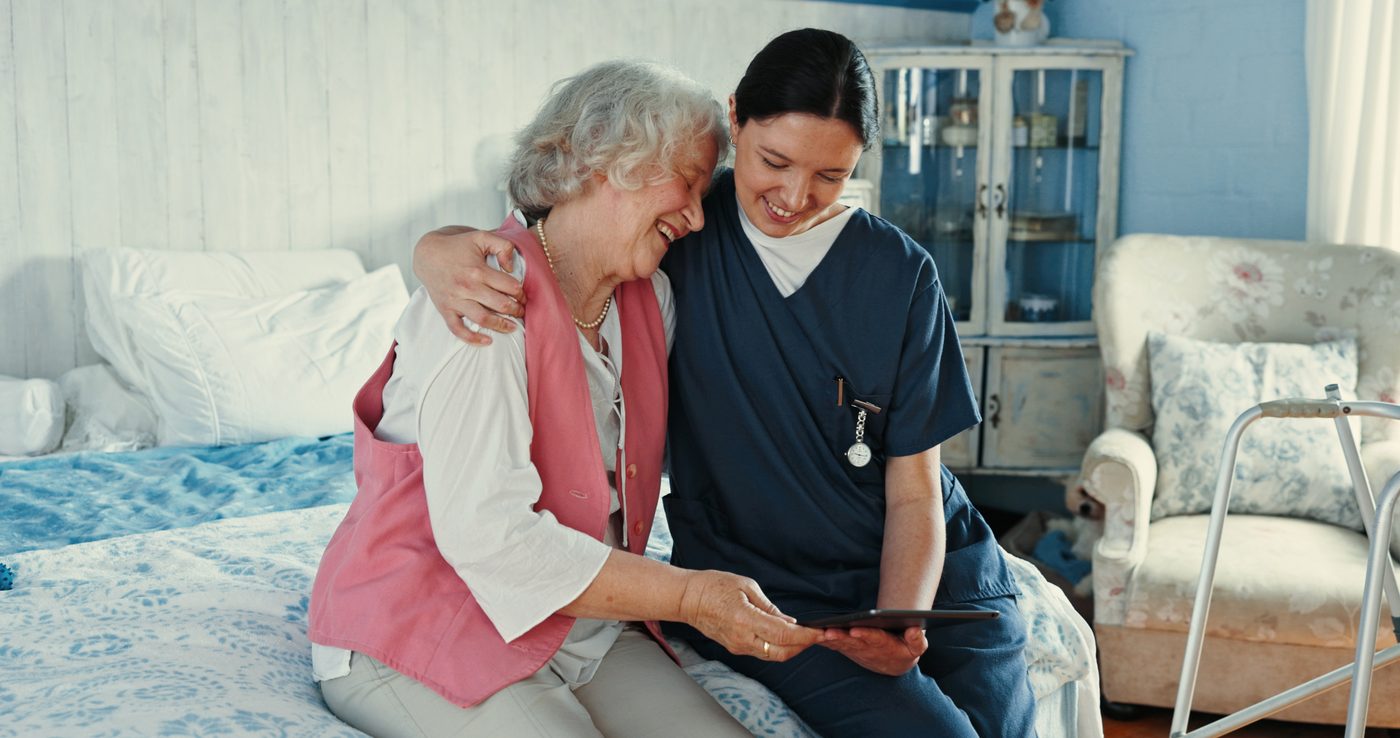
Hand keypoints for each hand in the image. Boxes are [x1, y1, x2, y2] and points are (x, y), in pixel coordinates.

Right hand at [413, 227, 524, 344]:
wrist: (427, 253)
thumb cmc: (457, 245)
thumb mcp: (481, 237)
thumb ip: (503, 245)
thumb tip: (511, 267)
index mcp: (478, 270)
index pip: (509, 286)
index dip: (520, 292)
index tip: (522, 295)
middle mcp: (467, 287)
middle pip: (500, 305)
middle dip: (516, 310)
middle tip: (521, 310)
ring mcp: (455, 300)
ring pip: (483, 319)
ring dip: (501, 325)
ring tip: (512, 327)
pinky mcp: (445, 309)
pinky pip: (458, 330)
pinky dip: (472, 338)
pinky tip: (487, 341)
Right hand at [680, 571, 820, 661]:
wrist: (687, 599)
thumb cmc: (713, 586)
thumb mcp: (746, 587)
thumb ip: (770, 607)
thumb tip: (789, 621)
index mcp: (746, 620)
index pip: (784, 635)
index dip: (807, 636)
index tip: (822, 632)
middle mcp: (743, 639)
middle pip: (782, 653)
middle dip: (803, 646)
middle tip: (818, 635)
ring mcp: (738, 646)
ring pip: (773, 656)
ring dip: (792, 648)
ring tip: (805, 635)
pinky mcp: (735, 648)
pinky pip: (762, 652)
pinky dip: (778, 647)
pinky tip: (786, 636)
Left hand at [818, 625, 926, 675]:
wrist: (893, 664)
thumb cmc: (905, 650)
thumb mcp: (916, 647)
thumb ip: (917, 640)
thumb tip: (915, 630)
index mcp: (885, 645)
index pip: (874, 639)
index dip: (865, 635)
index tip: (855, 630)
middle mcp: (868, 648)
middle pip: (853, 641)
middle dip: (841, 636)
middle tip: (829, 631)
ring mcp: (856, 649)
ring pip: (841, 643)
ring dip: (829, 639)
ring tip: (818, 631)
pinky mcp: (847, 648)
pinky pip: (834, 644)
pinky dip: (824, 640)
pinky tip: (813, 633)